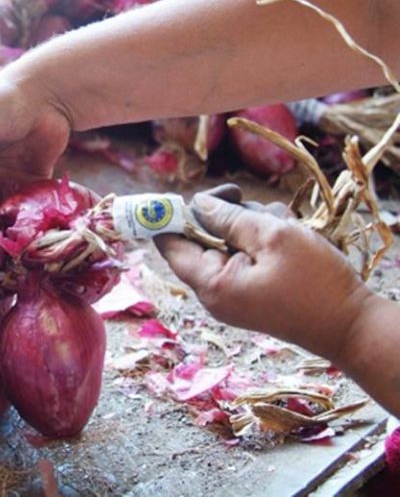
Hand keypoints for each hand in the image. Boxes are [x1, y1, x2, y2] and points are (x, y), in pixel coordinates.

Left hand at [154, 186, 371, 360]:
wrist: (351, 326)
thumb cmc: (314, 283)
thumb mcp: (272, 237)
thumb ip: (229, 217)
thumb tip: (198, 204)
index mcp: (210, 283)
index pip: (169, 244)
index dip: (175, 215)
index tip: (204, 194)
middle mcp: (214, 291)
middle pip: (202, 236)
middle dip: (230, 216)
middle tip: (259, 212)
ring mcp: (234, 291)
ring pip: (230, 239)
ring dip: (254, 226)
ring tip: (285, 230)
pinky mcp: (252, 289)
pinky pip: (247, 253)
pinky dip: (266, 240)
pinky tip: (291, 240)